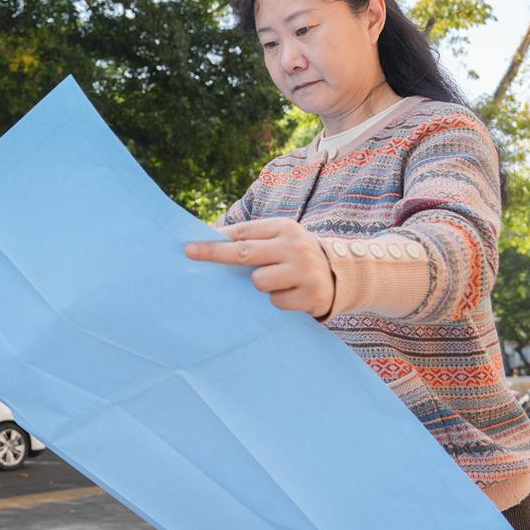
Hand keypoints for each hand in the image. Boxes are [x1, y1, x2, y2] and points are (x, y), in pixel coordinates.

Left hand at [184, 217, 335, 317]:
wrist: (340, 275)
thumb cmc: (295, 256)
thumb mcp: (279, 240)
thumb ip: (250, 239)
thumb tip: (210, 238)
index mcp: (284, 228)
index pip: (242, 233)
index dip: (214, 241)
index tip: (189, 247)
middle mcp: (295, 246)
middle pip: (245, 253)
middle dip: (215, 255)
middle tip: (191, 254)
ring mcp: (305, 271)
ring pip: (259, 282)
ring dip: (261, 285)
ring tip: (278, 281)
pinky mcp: (312, 295)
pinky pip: (276, 302)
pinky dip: (278, 301)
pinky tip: (292, 293)